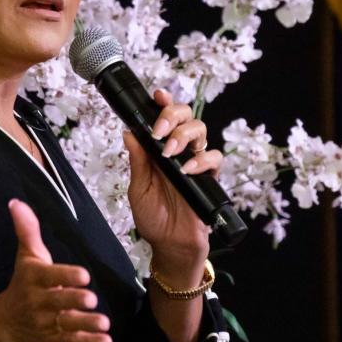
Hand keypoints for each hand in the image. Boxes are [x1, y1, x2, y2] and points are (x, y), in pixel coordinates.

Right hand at [0, 199, 111, 341]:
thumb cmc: (24, 281)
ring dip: (85, 325)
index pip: (50, 277)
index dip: (65, 276)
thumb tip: (16, 202)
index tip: (84, 275)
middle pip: (58, 302)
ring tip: (104, 324)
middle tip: (92, 299)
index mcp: (35, 280)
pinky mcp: (55, 339)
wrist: (7, 321)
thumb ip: (27, 230)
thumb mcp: (27, 255)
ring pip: (66, 324)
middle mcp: (39, 303)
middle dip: (74, 300)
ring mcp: (47, 323)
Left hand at [125, 89, 222, 280]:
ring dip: (184, 135)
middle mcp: (178, 151)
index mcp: (158, 150)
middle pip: (185, 116)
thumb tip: (128, 132)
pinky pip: (214, 158)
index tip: (157, 96)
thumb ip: (137, 161)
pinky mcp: (209, 177)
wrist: (170, 245)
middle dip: (173, 115)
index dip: (163, 103)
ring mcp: (194, 162)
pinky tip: (187, 170)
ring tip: (171, 153)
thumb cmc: (153, 219)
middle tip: (160, 131)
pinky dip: (201, 160)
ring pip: (200, 130)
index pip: (164, 119)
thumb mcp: (138, 189)